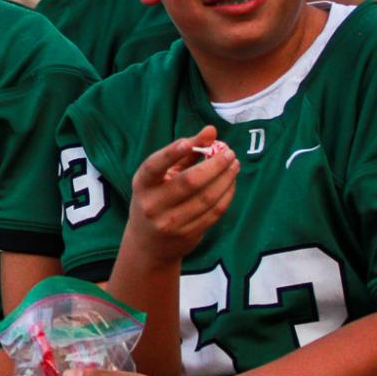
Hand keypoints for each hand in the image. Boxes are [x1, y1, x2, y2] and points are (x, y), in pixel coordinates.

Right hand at [120, 127, 238, 265]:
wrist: (148, 244)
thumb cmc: (156, 198)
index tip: (188, 143)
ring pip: (206, 198)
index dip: (170, 154)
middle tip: (229, 153)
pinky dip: (226, 195)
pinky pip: (214, 213)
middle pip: (189, 182)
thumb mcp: (162, 175)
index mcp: (142, 185)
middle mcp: (152, 205)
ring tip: (234, 165)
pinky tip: (231, 183)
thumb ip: (186, 152)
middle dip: (214, 165)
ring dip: (225, 179)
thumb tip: (211, 131)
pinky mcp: (188, 235)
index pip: (153, 167)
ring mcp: (170, 223)